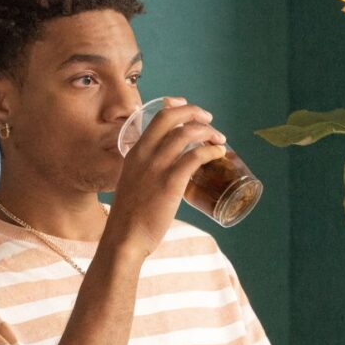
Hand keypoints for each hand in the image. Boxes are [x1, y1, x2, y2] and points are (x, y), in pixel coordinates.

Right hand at [105, 98, 227, 254]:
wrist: (125, 236)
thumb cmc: (131, 214)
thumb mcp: (133, 181)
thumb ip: (146, 169)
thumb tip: (166, 168)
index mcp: (135, 151)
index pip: (158, 117)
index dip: (178, 107)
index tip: (190, 108)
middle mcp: (144, 154)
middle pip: (172, 119)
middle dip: (195, 113)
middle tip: (210, 119)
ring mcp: (157, 168)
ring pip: (186, 135)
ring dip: (208, 132)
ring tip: (220, 140)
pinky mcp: (170, 183)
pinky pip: (194, 158)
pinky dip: (211, 151)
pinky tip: (219, 154)